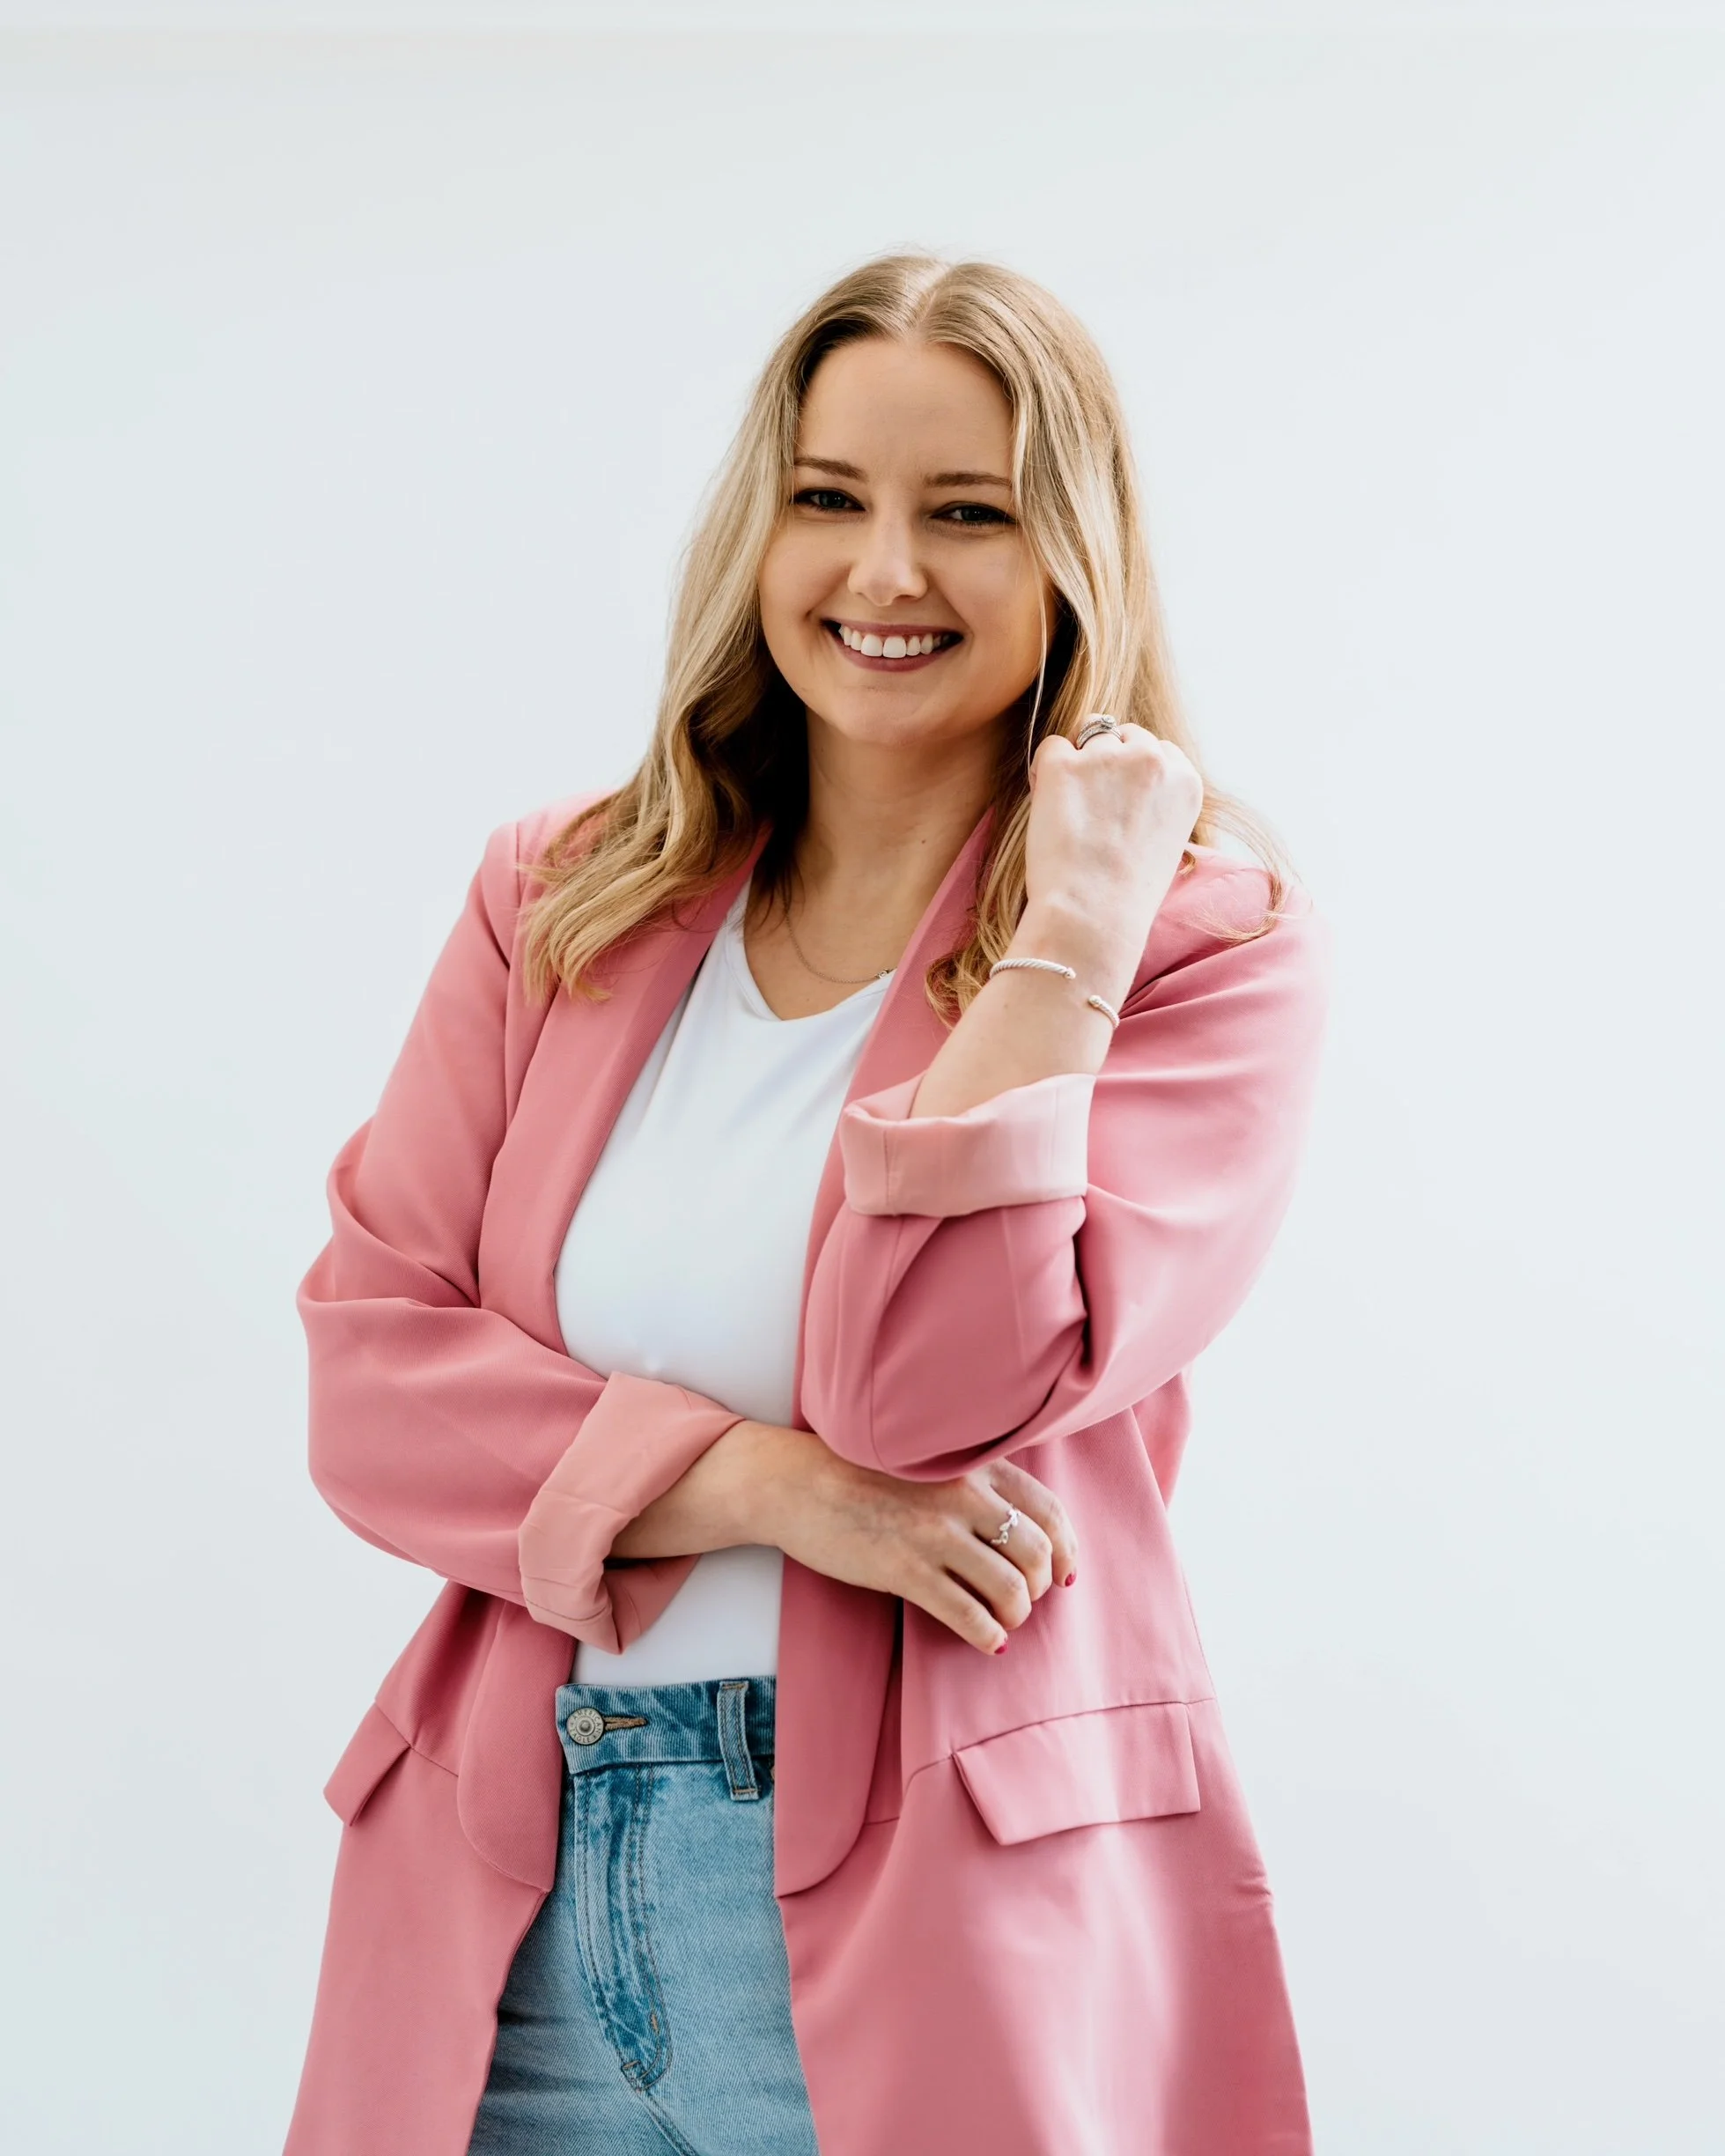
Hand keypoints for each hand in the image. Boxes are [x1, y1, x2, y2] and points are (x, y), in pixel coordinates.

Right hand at [610, 1419, 1077, 1655]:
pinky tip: (986, 1640)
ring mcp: (935, 1534)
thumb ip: (974, 1480)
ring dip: (1016, 1614)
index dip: (1067, 1550)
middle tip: (1026, 1600)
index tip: (1065, 1574)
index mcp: (973, 1464)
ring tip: (1004, 1622)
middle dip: (1041, 1586)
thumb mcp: (927, 1461)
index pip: (1049, 1511)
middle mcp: (963, 1495)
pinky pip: (969, 1615)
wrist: (794, 1483)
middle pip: (1037, 1554)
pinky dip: (988, 1634)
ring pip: (1011, 1589)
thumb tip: (1019, 1524)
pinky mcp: (906, 1570)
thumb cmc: (860, 1472)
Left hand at [1019, 719, 1203, 999]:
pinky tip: (1051, 811)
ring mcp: (1107, 758)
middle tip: (1093, 810)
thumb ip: (1156, 804)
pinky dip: (1045, 774)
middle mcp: (1153, 760)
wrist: (1092, 915)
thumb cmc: (1125, 895)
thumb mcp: (1165, 843)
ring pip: (1088, 738)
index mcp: (1186, 781)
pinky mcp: (1064, 764)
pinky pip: (1051, 749)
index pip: (1158, 749)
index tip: (1121, 803)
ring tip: (1073, 815)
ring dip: (1077, 766)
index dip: (1133, 773)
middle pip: (1124, 735)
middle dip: (1107, 762)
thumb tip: (1128, 788)